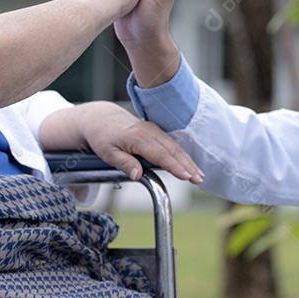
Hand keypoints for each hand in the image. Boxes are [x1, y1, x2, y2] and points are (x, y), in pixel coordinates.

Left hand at [39, 102, 202, 182]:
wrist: (100, 118)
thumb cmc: (102, 136)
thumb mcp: (107, 152)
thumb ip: (124, 163)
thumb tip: (138, 175)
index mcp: (138, 138)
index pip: (160, 154)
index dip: (174, 166)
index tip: (186, 176)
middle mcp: (149, 132)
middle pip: (173, 150)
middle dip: (187, 165)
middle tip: (199, 179)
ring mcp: (153, 130)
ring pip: (175, 146)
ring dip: (188, 161)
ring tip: (198, 175)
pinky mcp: (155, 131)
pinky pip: (171, 143)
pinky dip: (182, 154)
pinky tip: (189, 164)